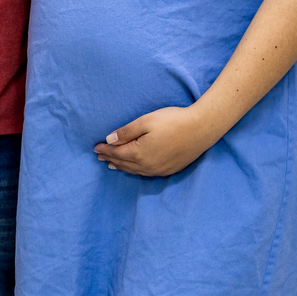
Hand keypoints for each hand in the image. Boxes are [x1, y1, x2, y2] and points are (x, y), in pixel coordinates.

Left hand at [94, 105, 214, 177]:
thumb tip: (109, 141)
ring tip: (113, 164)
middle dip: (111, 159)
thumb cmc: (173, 121)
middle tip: (100, 157)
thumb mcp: (146, 121)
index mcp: (139, 153)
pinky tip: (135, 168)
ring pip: (135, 171)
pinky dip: (136, 170)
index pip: (116, 153)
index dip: (105, 150)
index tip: (95, 148)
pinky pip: (146, 173)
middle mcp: (147, 166)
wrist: (201, 129)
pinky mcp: (169, 169)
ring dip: (122, 167)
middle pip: (124, 164)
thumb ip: (126, 132)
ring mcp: (159, 169)